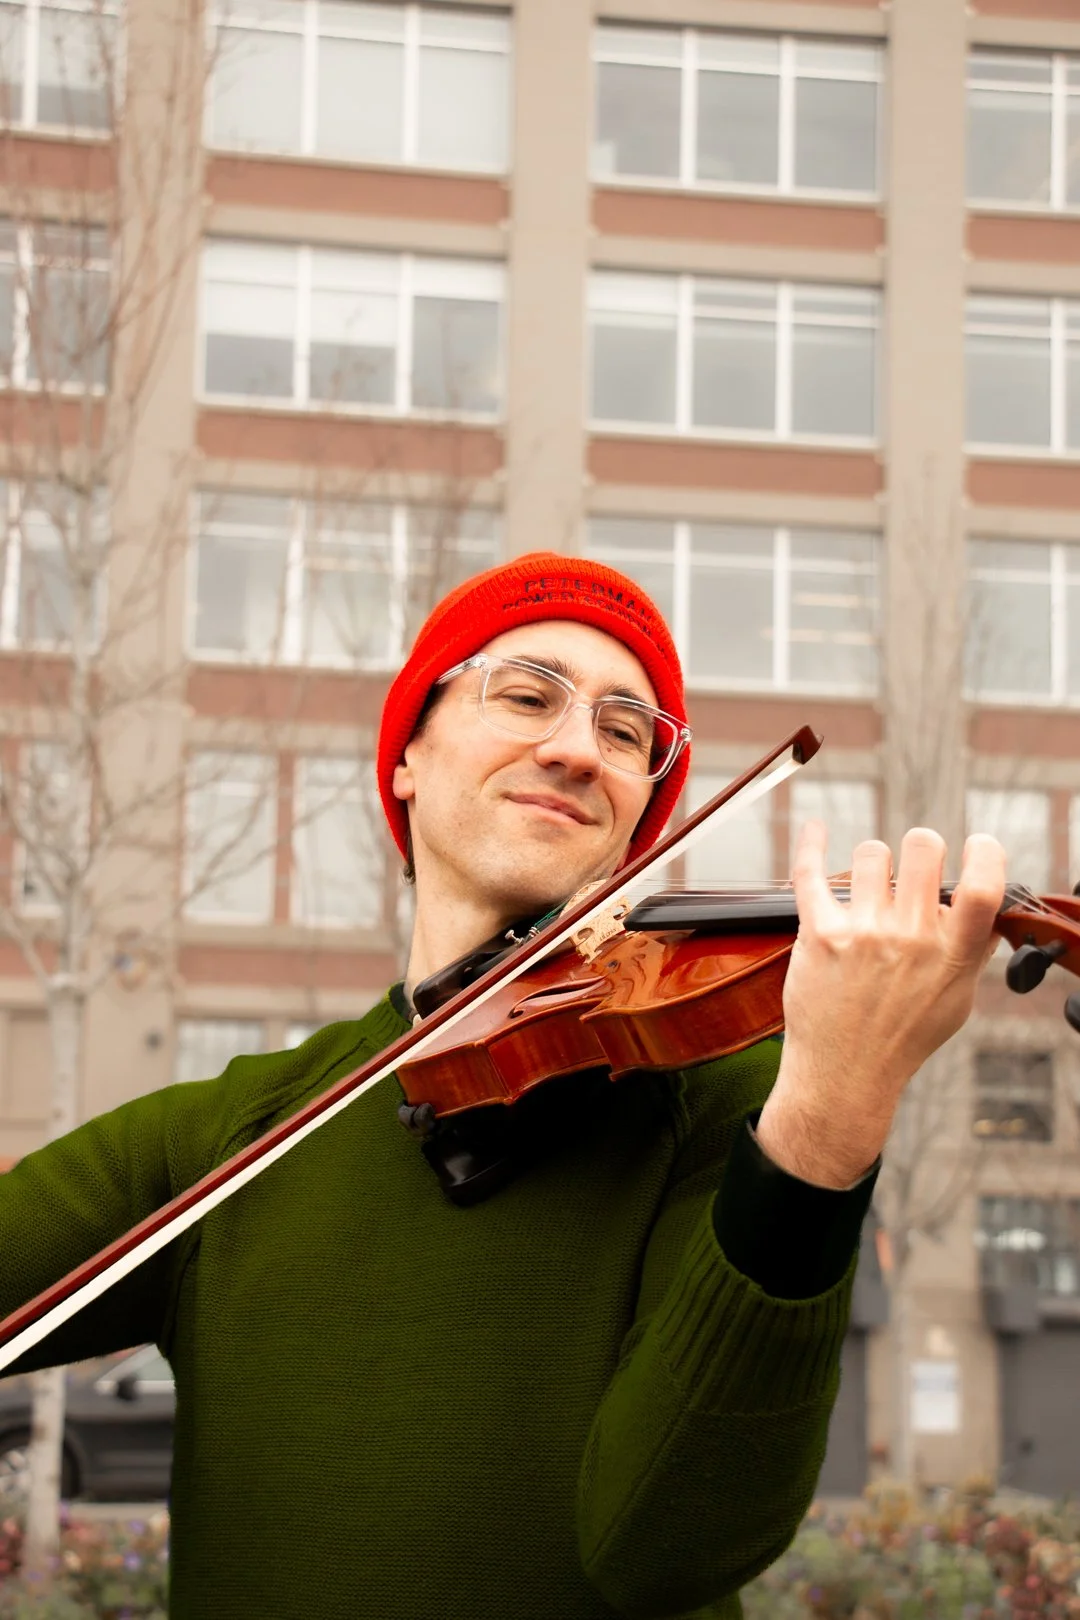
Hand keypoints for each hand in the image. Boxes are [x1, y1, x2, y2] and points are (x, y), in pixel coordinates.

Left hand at [755, 822, 1005, 1189]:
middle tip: (912, 870)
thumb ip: (972, 952)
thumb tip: (988, 910)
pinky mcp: (819, 934)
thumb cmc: (901, 1036)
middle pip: (923, 847)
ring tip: (869, 889)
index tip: (979, 844)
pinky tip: (814, 827)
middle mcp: (910, 940)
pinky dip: (810, 843)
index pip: (983, 888)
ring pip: (871, 853)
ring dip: (872, 864)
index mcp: (952, 956)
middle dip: (921, 848)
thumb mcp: (955, 1002)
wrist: (845, 1074)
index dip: (986, 853)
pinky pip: (810, 872)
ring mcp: (863, 935)